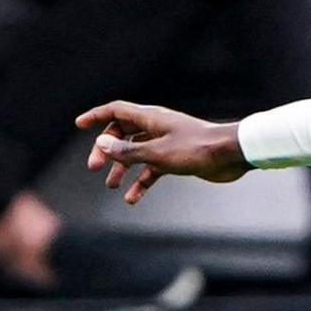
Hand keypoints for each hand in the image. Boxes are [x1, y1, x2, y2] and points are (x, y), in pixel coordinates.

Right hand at [76, 101, 251, 204]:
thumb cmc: (197, 149)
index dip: (96, 116)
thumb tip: (101, 145)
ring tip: (111, 185)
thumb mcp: (157, 153)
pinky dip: (142, 181)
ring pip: (136, 153)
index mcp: (150, 118)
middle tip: (94, 168)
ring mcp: (166, 143)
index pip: (116, 111)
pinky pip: (152, 169)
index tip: (79, 125)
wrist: (231, 155)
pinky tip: (133, 198)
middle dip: (106, 150)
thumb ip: (128, 151)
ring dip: (122, 168)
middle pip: (122, 134)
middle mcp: (157, 127)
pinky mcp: (176, 158)